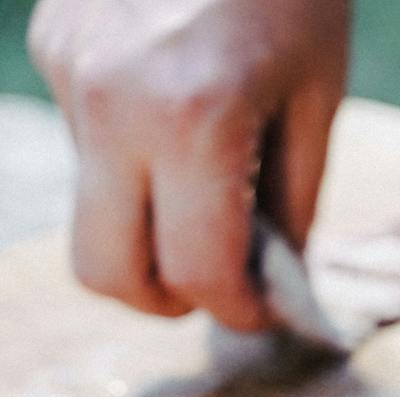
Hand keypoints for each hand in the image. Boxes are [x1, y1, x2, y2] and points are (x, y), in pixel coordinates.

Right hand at [28, 0, 348, 329]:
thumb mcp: (315, 96)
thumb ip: (292, 200)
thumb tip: (274, 284)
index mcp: (194, 121)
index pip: (195, 272)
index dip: (234, 311)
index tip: (262, 311)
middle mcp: (113, 106)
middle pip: (105, 271)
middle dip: (164, 299)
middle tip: (217, 289)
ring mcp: (69, 76)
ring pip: (90, 211)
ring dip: (148, 228)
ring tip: (210, 197)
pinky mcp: (50, 49)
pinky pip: (87, 145)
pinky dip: (131, 166)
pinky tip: (180, 126)